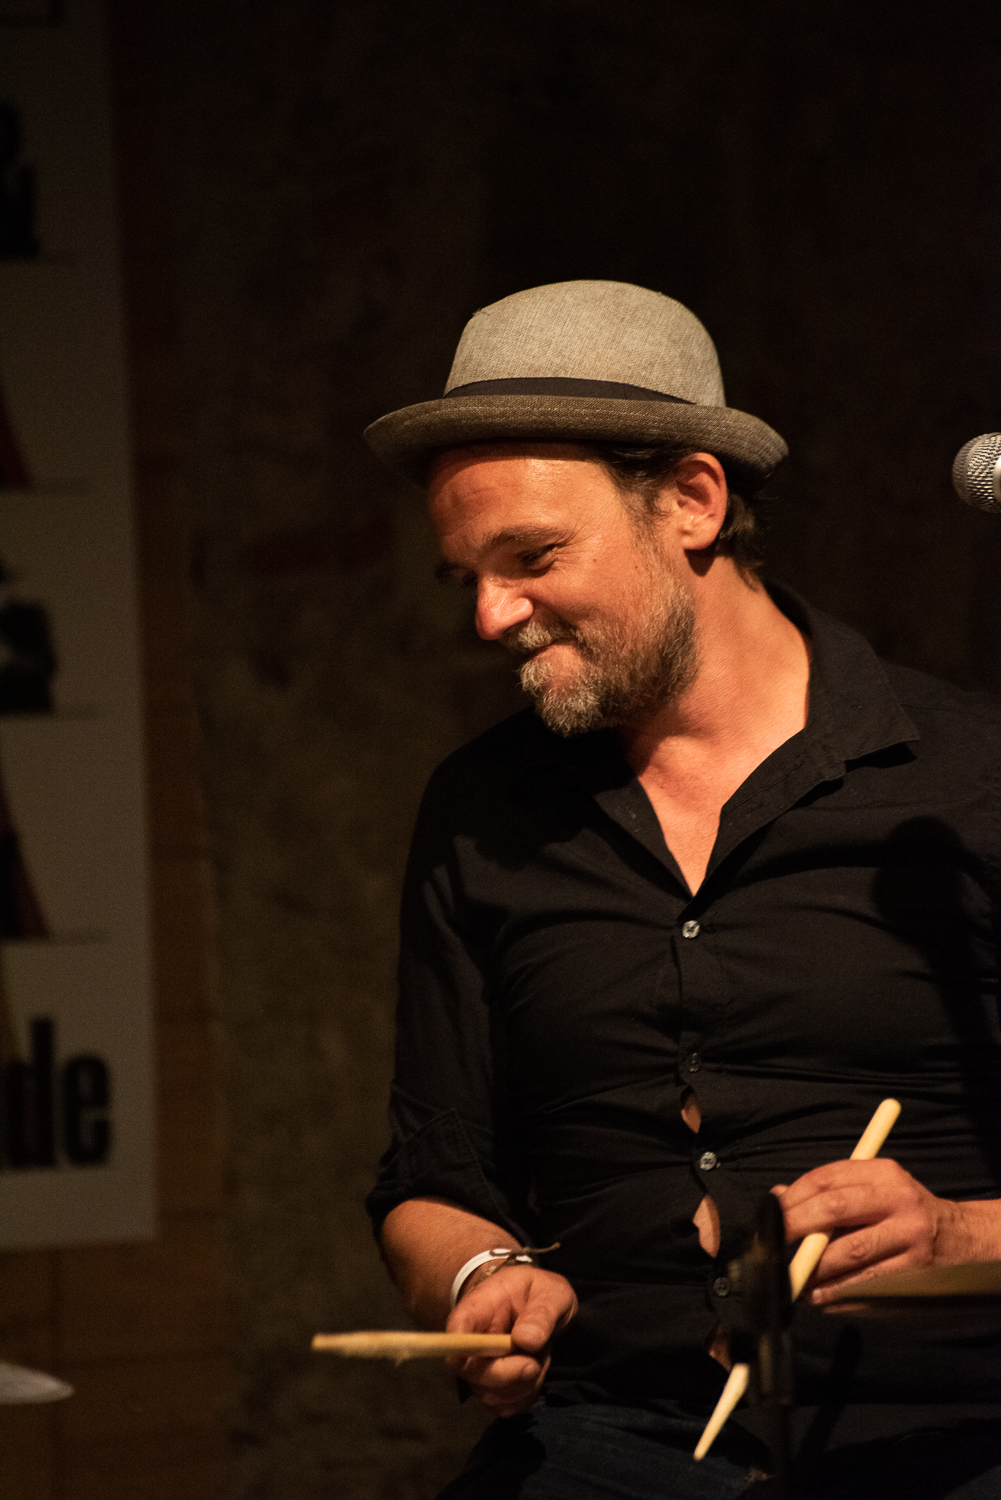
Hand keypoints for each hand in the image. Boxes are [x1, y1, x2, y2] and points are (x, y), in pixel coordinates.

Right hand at [445, 1265, 576, 1416]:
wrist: (539, 1307)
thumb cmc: (539, 1293)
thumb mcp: (550, 1293)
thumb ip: (541, 1313)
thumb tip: (526, 1340)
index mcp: (478, 1309)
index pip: (455, 1331)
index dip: (459, 1350)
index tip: (486, 1357)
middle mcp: (470, 1343)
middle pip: (470, 1372)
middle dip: (508, 1374)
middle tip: (536, 1362)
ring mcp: (479, 1369)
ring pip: (489, 1395)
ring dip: (523, 1386)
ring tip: (539, 1359)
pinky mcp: (492, 1389)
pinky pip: (504, 1407)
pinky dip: (526, 1398)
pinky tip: (535, 1375)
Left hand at [774, 1157, 951, 1303]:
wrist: (959, 1239)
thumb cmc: (903, 1211)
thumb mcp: (875, 1187)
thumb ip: (831, 1190)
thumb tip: (779, 1196)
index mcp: (882, 1172)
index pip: (826, 1179)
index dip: (793, 1198)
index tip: (771, 1215)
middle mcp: (897, 1199)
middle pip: (835, 1210)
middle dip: (797, 1228)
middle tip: (773, 1245)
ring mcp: (909, 1236)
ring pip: (850, 1252)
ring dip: (815, 1268)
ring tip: (794, 1277)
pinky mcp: (915, 1271)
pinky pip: (868, 1283)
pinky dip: (839, 1291)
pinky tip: (821, 1295)